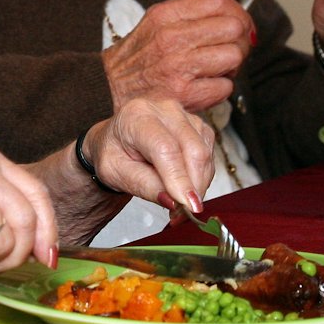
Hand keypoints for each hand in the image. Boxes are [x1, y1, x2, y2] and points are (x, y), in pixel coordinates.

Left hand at [80, 97, 215, 210]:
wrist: (117, 140)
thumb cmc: (113, 153)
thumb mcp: (115, 173)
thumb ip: (144, 186)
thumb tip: (174, 202)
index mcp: (137, 116)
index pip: (166, 148)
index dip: (180, 179)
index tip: (188, 206)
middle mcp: (164, 109)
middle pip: (193, 150)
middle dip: (193, 187)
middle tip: (182, 214)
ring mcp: (184, 115)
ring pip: (205, 154)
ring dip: (198, 184)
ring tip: (178, 200)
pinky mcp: (197, 125)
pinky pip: (209, 155)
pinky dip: (201, 176)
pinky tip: (184, 184)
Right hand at [101, 0, 252, 113]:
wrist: (108, 88)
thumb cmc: (137, 56)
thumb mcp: (155, 22)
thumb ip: (189, 15)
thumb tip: (233, 17)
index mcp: (166, 15)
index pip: (218, 2)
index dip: (237, 12)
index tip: (240, 23)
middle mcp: (172, 38)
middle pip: (232, 28)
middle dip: (239, 39)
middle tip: (233, 47)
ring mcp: (178, 66)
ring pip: (233, 56)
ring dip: (232, 65)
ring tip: (218, 68)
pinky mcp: (183, 94)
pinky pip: (225, 87)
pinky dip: (221, 88)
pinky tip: (207, 85)